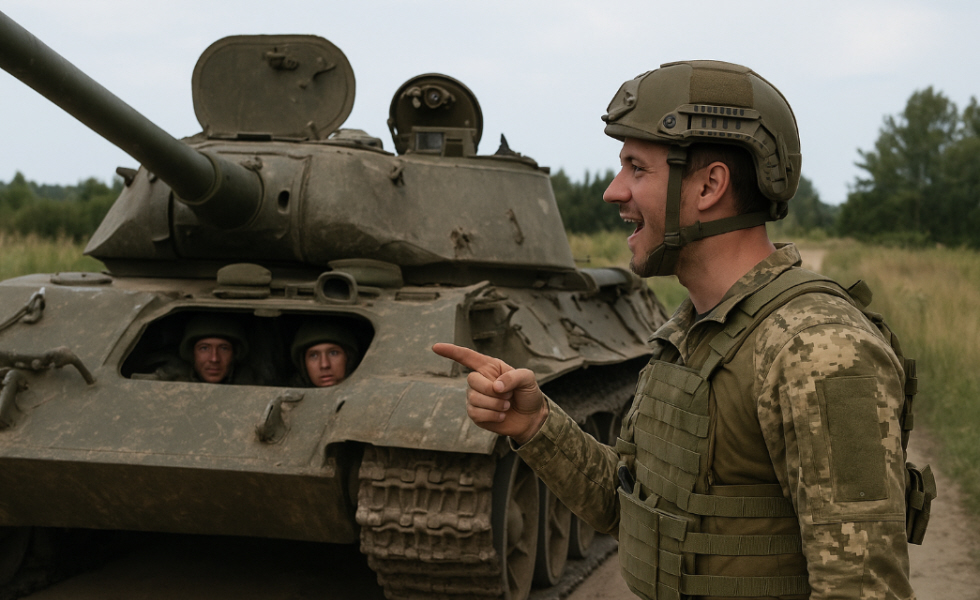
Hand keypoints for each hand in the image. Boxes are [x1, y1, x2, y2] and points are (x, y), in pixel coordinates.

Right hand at [431, 343, 547, 443]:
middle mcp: (480, 380)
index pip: (466, 357)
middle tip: (509, 396)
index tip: (436, 347)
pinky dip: (492, 416)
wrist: (531, 418)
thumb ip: (514, 377)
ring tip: (507, 406)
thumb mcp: (528, 379)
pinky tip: (501, 416)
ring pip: (474, 399)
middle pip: (471, 380)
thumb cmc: (528, 394)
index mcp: (490, 367)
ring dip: (495, 405)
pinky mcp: (476, 414)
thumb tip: (495, 386)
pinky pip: (476, 413)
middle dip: (491, 390)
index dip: (451, 351)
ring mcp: (476, 397)